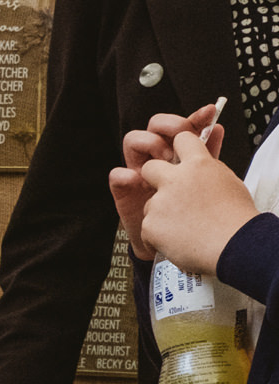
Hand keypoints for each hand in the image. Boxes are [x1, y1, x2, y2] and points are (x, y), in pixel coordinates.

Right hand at [113, 106, 224, 260]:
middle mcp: (157, 157)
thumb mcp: (204, 180)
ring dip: (149, 145)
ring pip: (133, 141)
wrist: (179, 242)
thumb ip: (209, 154)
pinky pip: (117, 175)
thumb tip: (218, 128)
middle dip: (168, 126)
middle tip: (181, 139)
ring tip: (163, 160)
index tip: (208, 114)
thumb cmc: (191, 212)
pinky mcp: (124, 191)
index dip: (194, 118)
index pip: (182, 127)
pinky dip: (126, 174)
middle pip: (155, 126)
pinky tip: (139, 179)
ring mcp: (140, 171)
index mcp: (179, 152)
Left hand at [135, 127, 260, 275]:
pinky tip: (178, 239)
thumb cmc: (235, 217)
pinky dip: (159, 235)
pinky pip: (148, 226)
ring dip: (161, 213)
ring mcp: (160, 201)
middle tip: (167, 192)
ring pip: (150, 202)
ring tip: (185, 226)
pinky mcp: (149, 223)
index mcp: (199, 164)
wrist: (233, 245)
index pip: (181, 138)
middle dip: (154, 177)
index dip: (178, 146)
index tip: (177, 154)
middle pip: (150, 167)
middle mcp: (175, 178)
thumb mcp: (228, 181)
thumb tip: (204, 158)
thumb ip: (210, 168)